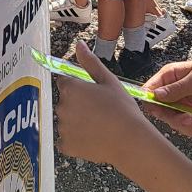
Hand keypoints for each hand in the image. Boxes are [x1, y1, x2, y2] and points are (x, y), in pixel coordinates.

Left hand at [56, 41, 144, 165]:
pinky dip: (75, 139)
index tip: (92, 95)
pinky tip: (92, 137)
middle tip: (99, 110)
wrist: (130, 141)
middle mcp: (62, 107)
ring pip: (66, 121)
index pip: (65, 82)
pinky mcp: (65, 145)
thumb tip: (79, 45)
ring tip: (98, 124)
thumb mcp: (108, 81)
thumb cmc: (122, 109)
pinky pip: (66, 140)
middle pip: (65, 102)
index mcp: (71, 88)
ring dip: (76, 122)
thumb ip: (90, 62)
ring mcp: (62, 127)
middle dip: (77, 104)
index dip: (79, 88)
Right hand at [144, 56, 191, 135]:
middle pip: (160, 110)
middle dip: (174, 118)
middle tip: (188, 119)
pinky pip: (185, 125)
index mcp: (169, 76)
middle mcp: (172, 90)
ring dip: (185, 125)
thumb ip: (175, 89)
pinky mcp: (191, 112)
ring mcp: (182, 102)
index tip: (160, 112)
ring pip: (173, 120)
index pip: (149, 90)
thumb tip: (155, 95)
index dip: (151, 102)